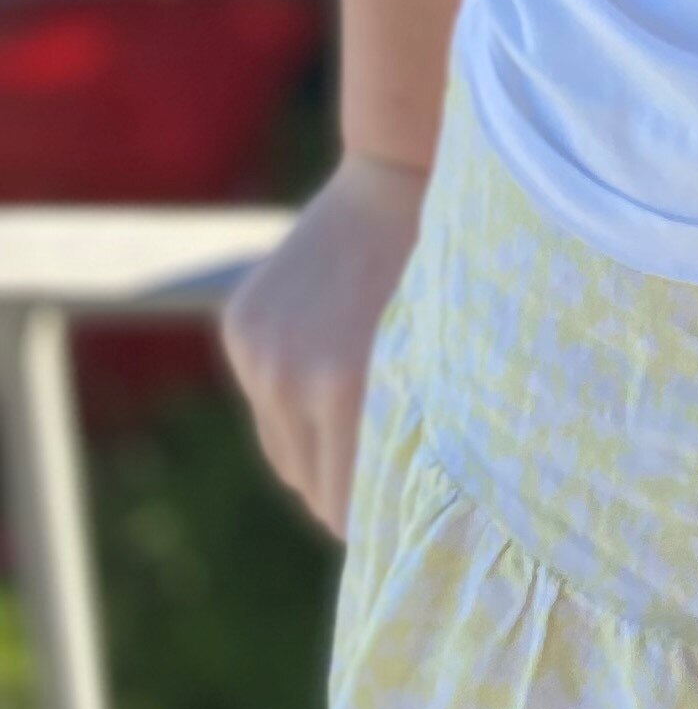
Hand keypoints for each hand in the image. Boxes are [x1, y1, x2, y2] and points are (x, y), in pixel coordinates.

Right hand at [222, 150, 428, 535]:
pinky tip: (333, 358)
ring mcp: (259, 351)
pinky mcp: (240, 327)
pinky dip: (292, 397)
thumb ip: (415, 432)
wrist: (397, 179)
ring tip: (362, 426)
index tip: (397, 529)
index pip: (343, 504)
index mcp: (346, 387)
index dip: (370, 522)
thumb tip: (402, 513)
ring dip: (315, 449)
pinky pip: (264, 396)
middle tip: (383, 484)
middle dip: (342, 490)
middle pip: (306, 483)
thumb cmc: (445, 274)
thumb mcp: (440, 361)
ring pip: (280, 446)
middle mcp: (290, 375)